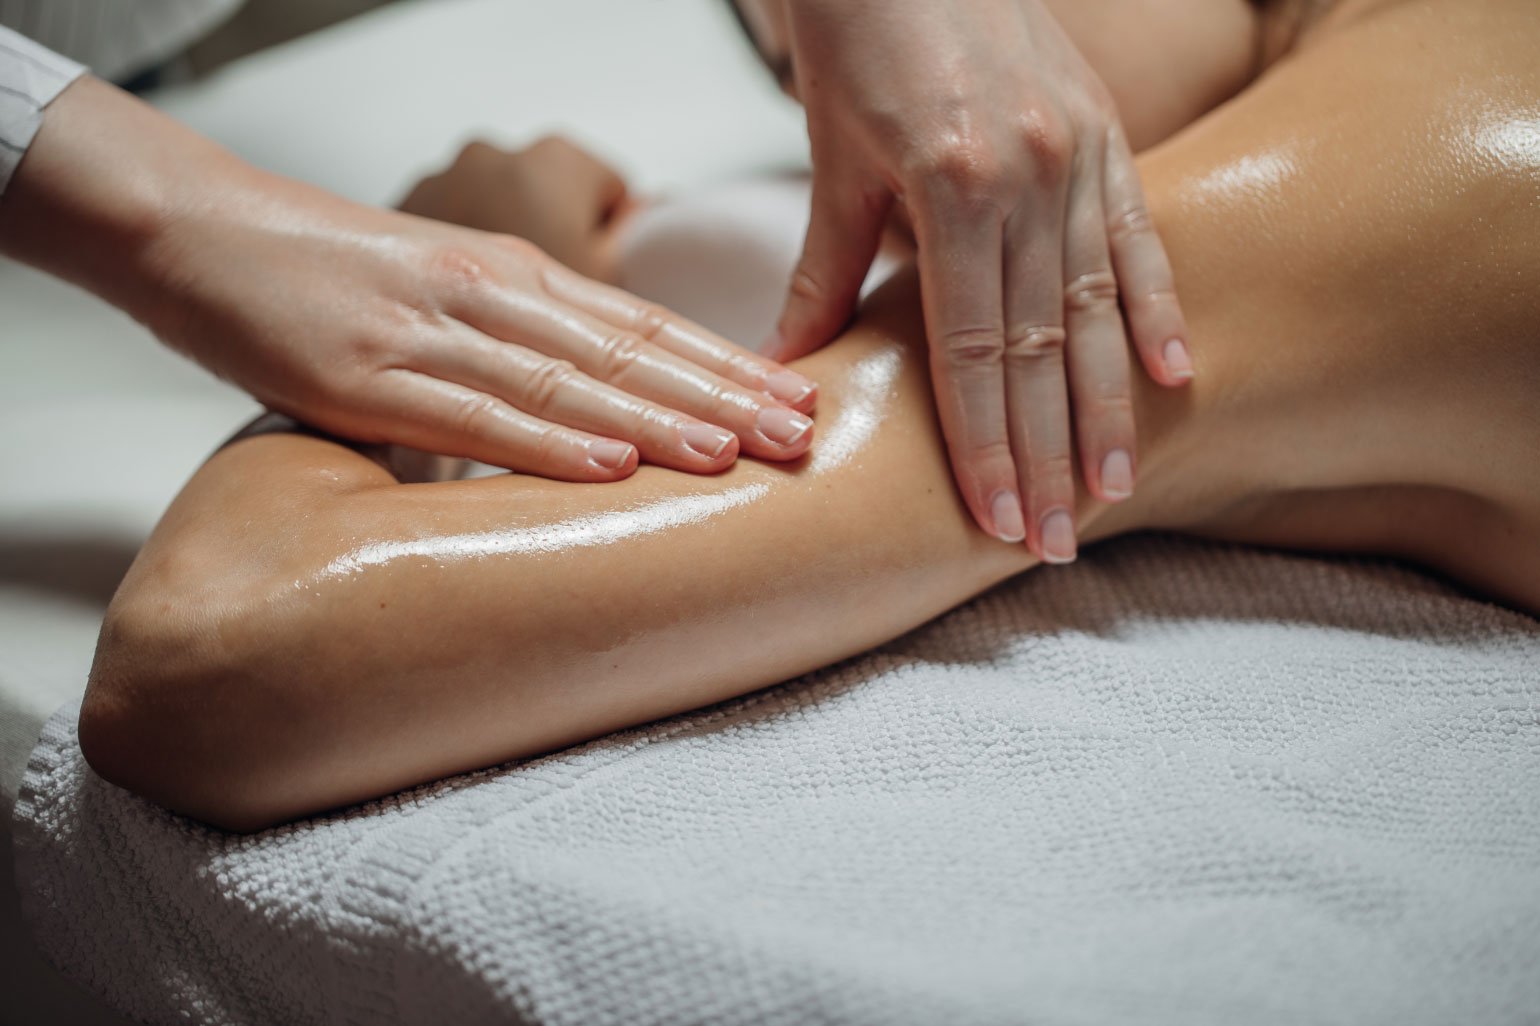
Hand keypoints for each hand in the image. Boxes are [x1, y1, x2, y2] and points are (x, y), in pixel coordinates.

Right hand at [1, 78, 816, 481]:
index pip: (644, 326)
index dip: (727, 365)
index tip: (798, 398)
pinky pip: (474, 414)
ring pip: (569, 379)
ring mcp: (432, 333)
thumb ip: (518, 351)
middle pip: (629, 351)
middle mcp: (491, 294)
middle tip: (805, 434)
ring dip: (660, 418)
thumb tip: (593, 425)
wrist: (202, 231)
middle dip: (724, 395)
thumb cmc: (330, 273)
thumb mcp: (444, 297)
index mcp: (514, 277)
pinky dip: (548, 442)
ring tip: (739, 453)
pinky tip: (610, 465)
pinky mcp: (367, 376)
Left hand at [756, 0, 1192, 559]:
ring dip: (1110, 407)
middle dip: (1049, 454)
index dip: (986, 445)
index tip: (999, 521)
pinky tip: (1177, 375)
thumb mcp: (833, 161)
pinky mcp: (1108, 132)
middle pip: (1043, 347)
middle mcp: (1029, 176)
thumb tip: (788, 377)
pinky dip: (1159, 305)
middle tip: (1055, 542)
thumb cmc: (859, 44)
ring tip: (1118, 488)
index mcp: (953, 187)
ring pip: (1100, 306)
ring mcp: (1079, 154)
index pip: (973, 351)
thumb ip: (823, 273)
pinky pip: (1140, 234)